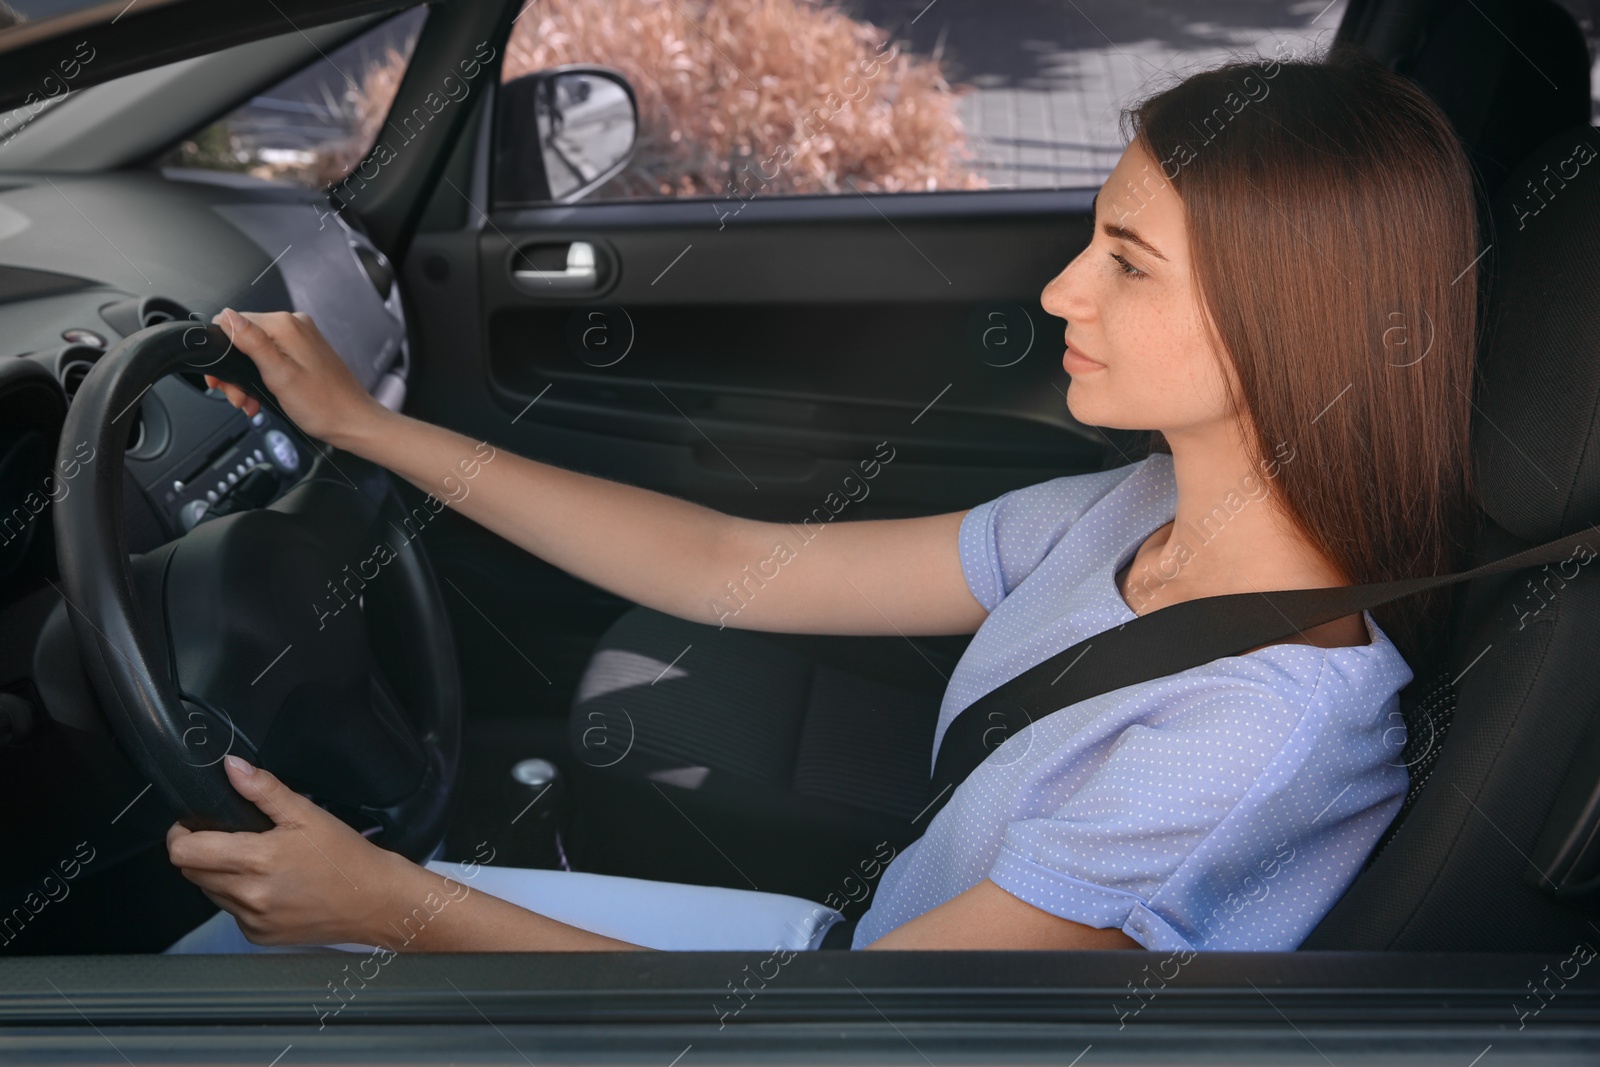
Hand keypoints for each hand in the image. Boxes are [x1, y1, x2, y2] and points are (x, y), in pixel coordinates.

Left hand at [166, 754, 423, 947]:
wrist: (377, 902)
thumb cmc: (346, 856)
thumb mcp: (308, 815)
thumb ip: (264, 790)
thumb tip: (231, 767)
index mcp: (256, 860)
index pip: (183, 853)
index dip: (180, 835)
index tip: (192, 824)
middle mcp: (248, 895)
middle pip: (191, 873)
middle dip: (199, 852)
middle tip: (228, 837)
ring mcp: (251, 920)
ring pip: (210, 893)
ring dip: (218, 875)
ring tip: (254, 862)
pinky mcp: (259, 936)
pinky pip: (231, 912)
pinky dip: (240, 896)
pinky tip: (270, 886)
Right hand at [204, 308, 385, 450]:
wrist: (352, 422)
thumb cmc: (323, 405)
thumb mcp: (279, 375)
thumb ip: (252, 343)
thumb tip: (227, 316)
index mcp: (286, 325)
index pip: (233, 322)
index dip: (221, 351)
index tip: (221, 378)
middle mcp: (294, 326)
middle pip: (244, 339)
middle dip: (235, 372)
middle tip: (239, 397)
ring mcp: (301, 339)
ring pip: (255, 352)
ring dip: (247, 379)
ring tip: (251, 402)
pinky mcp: (304, 352)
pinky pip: (272, 359)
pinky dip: (262, 378)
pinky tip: (263, 397)